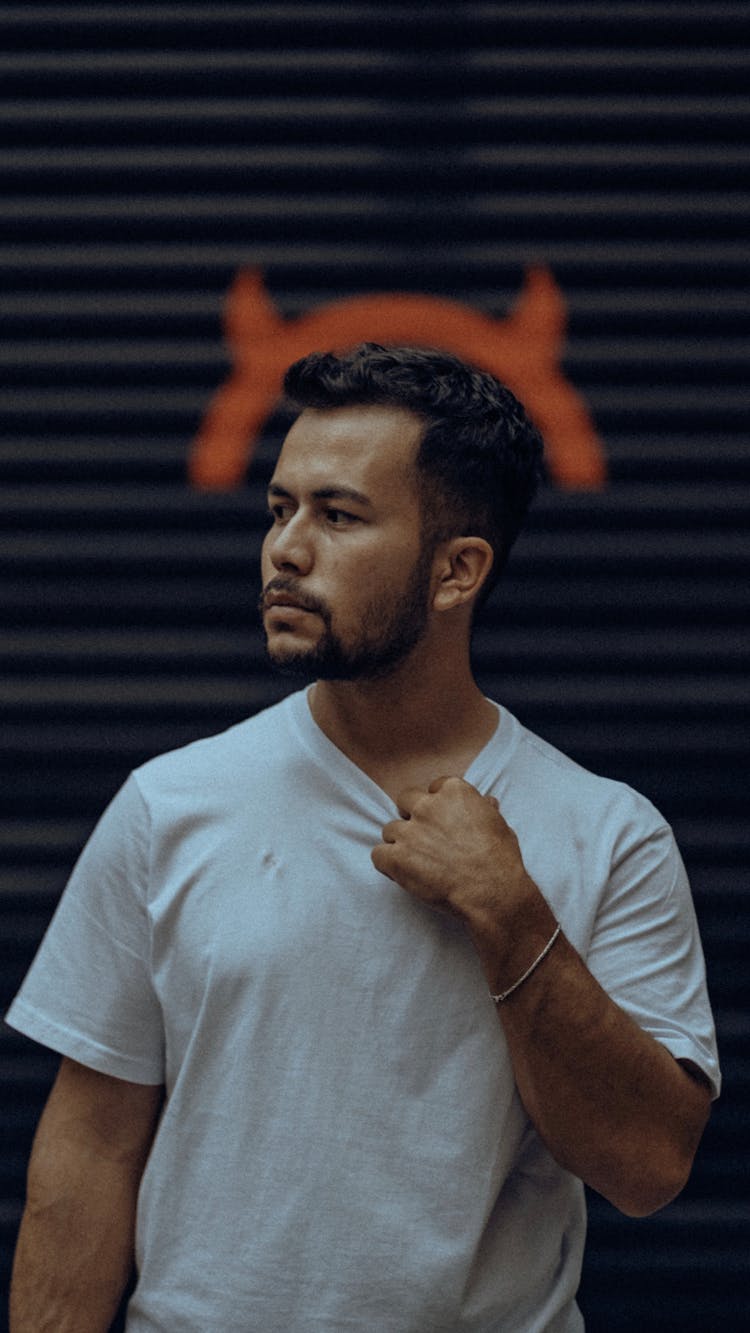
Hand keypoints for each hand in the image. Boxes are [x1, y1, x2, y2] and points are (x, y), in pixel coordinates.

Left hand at [371, 776, 535, 931]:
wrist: (492, 891)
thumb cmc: (500, 859)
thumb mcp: (500, 825)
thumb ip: (485, 810)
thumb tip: (487, 802)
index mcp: (454, 791)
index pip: (434, 788)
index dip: (437, 804)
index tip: (442, 820)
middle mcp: (427, 806)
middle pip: (405, 800)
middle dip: (411, 816)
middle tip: (422, 837)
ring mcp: (409, 832)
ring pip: (390, 829)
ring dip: (400, 843)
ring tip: (416, 862)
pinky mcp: (397, 857)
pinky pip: (378, 854)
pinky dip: (387, 864)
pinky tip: (401, 873)